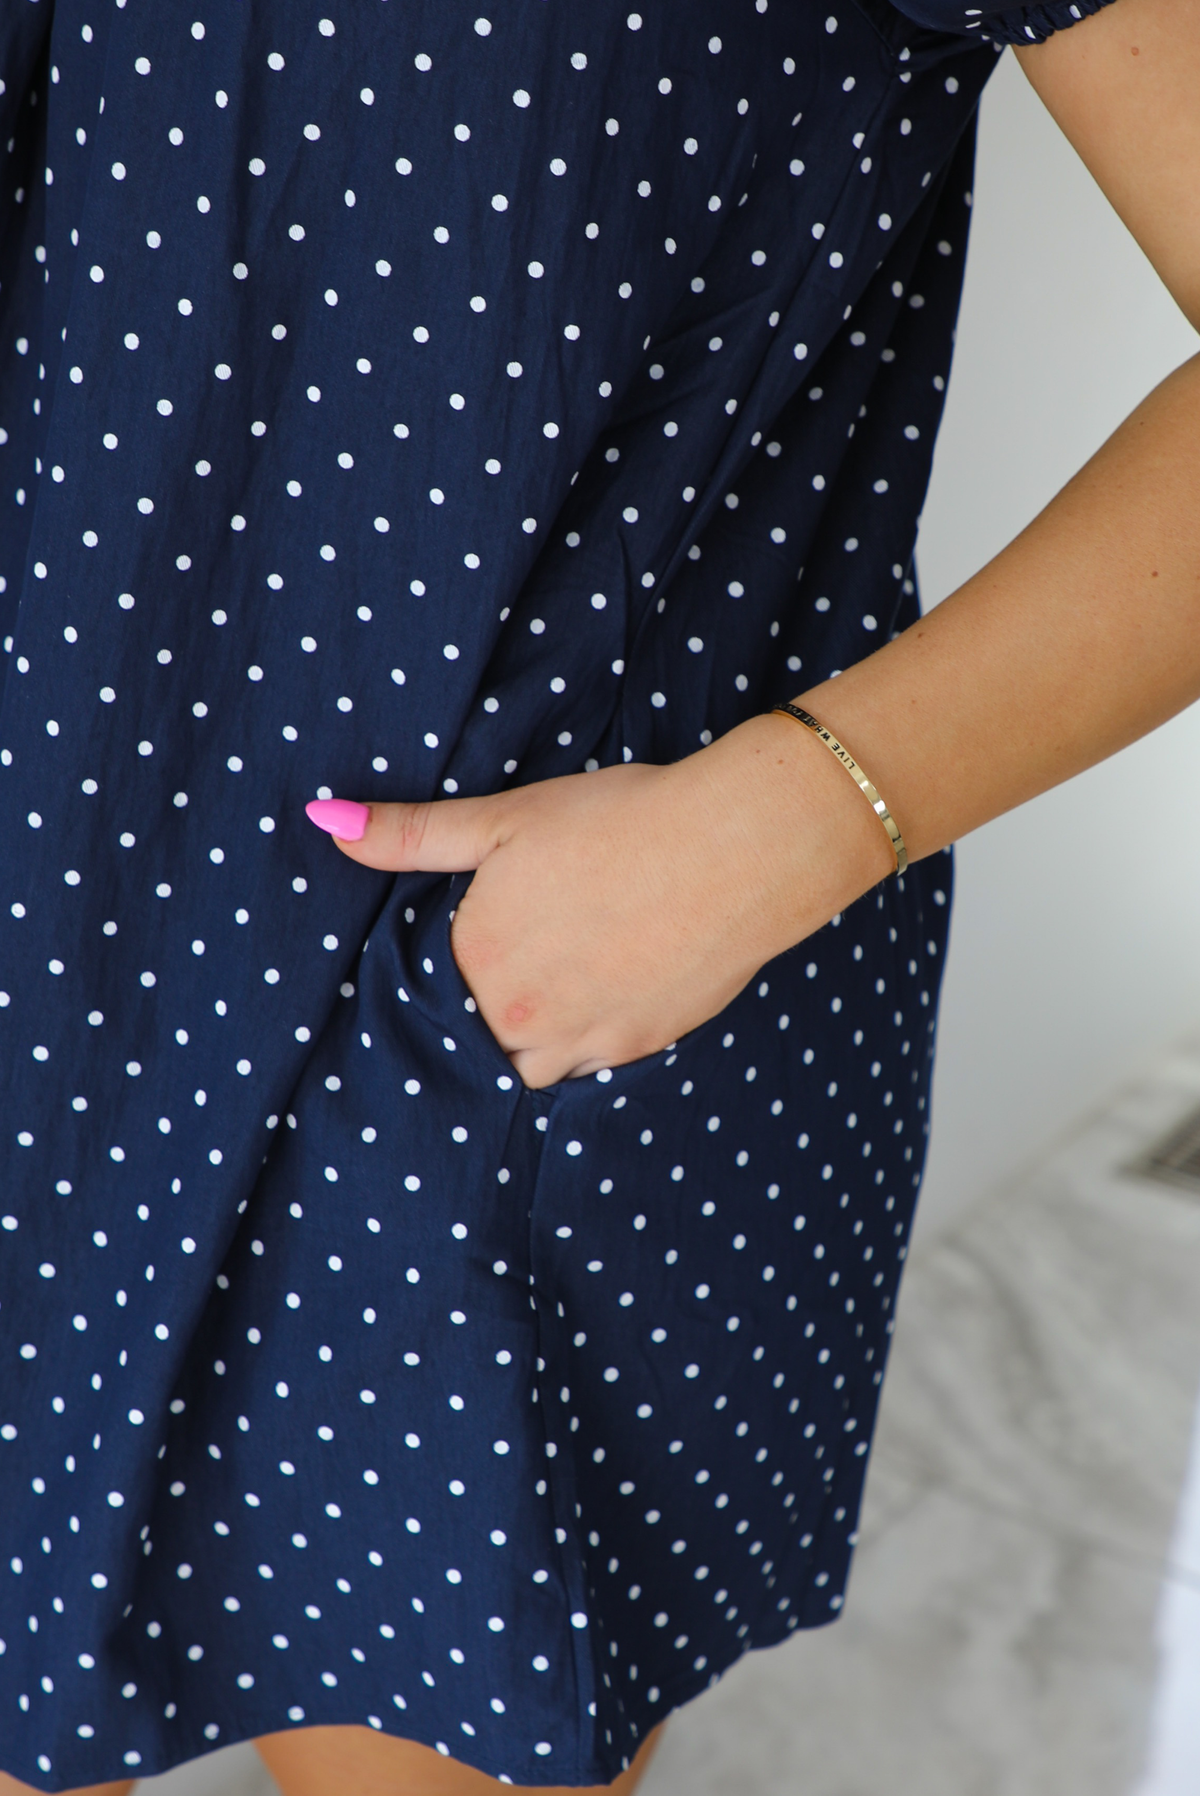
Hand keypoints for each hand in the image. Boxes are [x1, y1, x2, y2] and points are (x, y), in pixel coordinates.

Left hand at [305, 714, 894, 1088]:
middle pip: (478, 1029)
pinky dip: (583, 1040)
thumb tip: (326, 822)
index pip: (434, 984)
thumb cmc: (618, 821)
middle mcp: (519, 1015)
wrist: (735, 849)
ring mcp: (580, 1040)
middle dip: (492, 1001)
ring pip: (526, 1061)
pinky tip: (605, 991)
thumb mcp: (505, 819)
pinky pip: (585, 1065)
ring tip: (561, 977)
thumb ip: (411, 833)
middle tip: (535, 947)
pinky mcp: (635, 1049)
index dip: (458, 956)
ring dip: (530, 1033)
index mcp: (475, 959)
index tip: (492, 926)